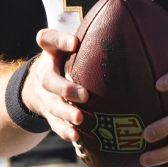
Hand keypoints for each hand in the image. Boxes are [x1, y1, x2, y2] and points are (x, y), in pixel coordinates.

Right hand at [19, 28, 89, 142]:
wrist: (36, 85)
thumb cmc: (65, 60)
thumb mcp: (70, 46)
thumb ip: (90, 39)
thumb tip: (131, 29)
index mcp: (49, 51)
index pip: (48, 39)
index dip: (60, 40)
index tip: (75, 42)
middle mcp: (43, 72)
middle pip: (49, 80)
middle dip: (66, 89)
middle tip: (84, 95)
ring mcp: (43, 95)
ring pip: (52, 105)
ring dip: (66, 113)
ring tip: (79, 119)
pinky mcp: (47, 113)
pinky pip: (53, 123)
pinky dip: (64, 131)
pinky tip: (76, 137)